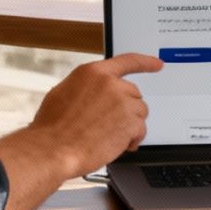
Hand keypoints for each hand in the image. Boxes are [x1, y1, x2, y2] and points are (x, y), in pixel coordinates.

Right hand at [25, 52, 164, 177]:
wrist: (53, 149)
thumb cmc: (53, 126)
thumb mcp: (64, 93)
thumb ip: (87, 87)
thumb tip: (95, 93)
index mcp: (93, 73)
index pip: (127, 61)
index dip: (145, 63)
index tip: (157, 64)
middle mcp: (110, 84)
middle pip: (133, 93)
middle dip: (126, 109)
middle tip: (110, 123)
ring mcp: (122, 102)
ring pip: (139, 112)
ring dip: (129, 125)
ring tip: (110, 136)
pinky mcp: (130, 122)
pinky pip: (141, 129)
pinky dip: (133, 139)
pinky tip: (118, 144)